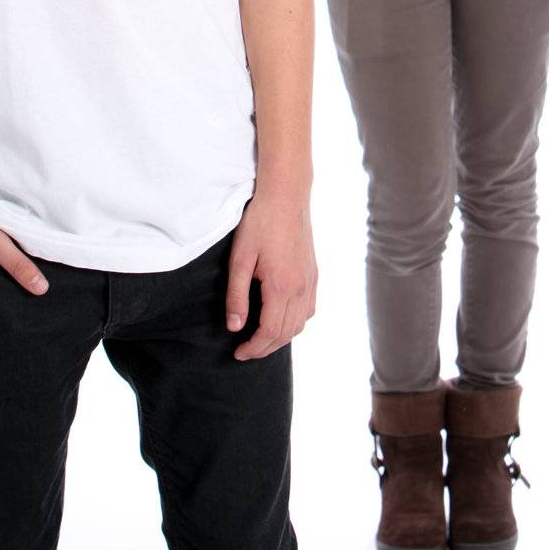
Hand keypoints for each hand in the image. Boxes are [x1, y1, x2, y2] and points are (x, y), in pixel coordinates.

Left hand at [225, 190, 316, 360]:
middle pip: (286, 333)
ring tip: (261, 339)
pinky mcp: (314, 273)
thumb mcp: (239, 259)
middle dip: (265, 348)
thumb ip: (237, 296)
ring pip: (300, 325)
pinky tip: (282, 319)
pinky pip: (309, 310)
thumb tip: (234, 327)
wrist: (286, 196)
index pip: (269, 332)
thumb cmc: (260, 223)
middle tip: (246, 351)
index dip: (253, 348)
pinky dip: (295, 323)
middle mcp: (301, 288)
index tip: (238, 353)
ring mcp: (311, 281)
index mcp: (282, 287)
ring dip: (281, 338)